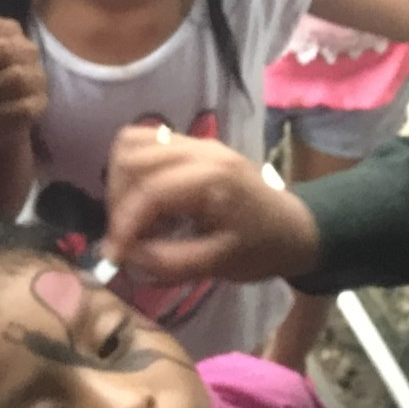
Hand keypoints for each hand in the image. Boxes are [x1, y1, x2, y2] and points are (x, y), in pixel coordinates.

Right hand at [102, 128, 319, 282]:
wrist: (294, 227)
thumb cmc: (262, 248)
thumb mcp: (220, 265)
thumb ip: (170, 261)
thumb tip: (125, 254)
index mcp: (214, 178)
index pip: (150, 189)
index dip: (124, 225)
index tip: (115, 256)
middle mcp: (202, 150)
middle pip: (133, 156)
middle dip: (119, 200)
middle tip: (129, 237)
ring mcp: (196, 142)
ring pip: (133, 142)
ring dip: (122, 182)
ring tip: (137, 219)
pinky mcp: (191, 145)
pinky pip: (146, 143)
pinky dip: (133, 171)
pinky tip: (147, 204)